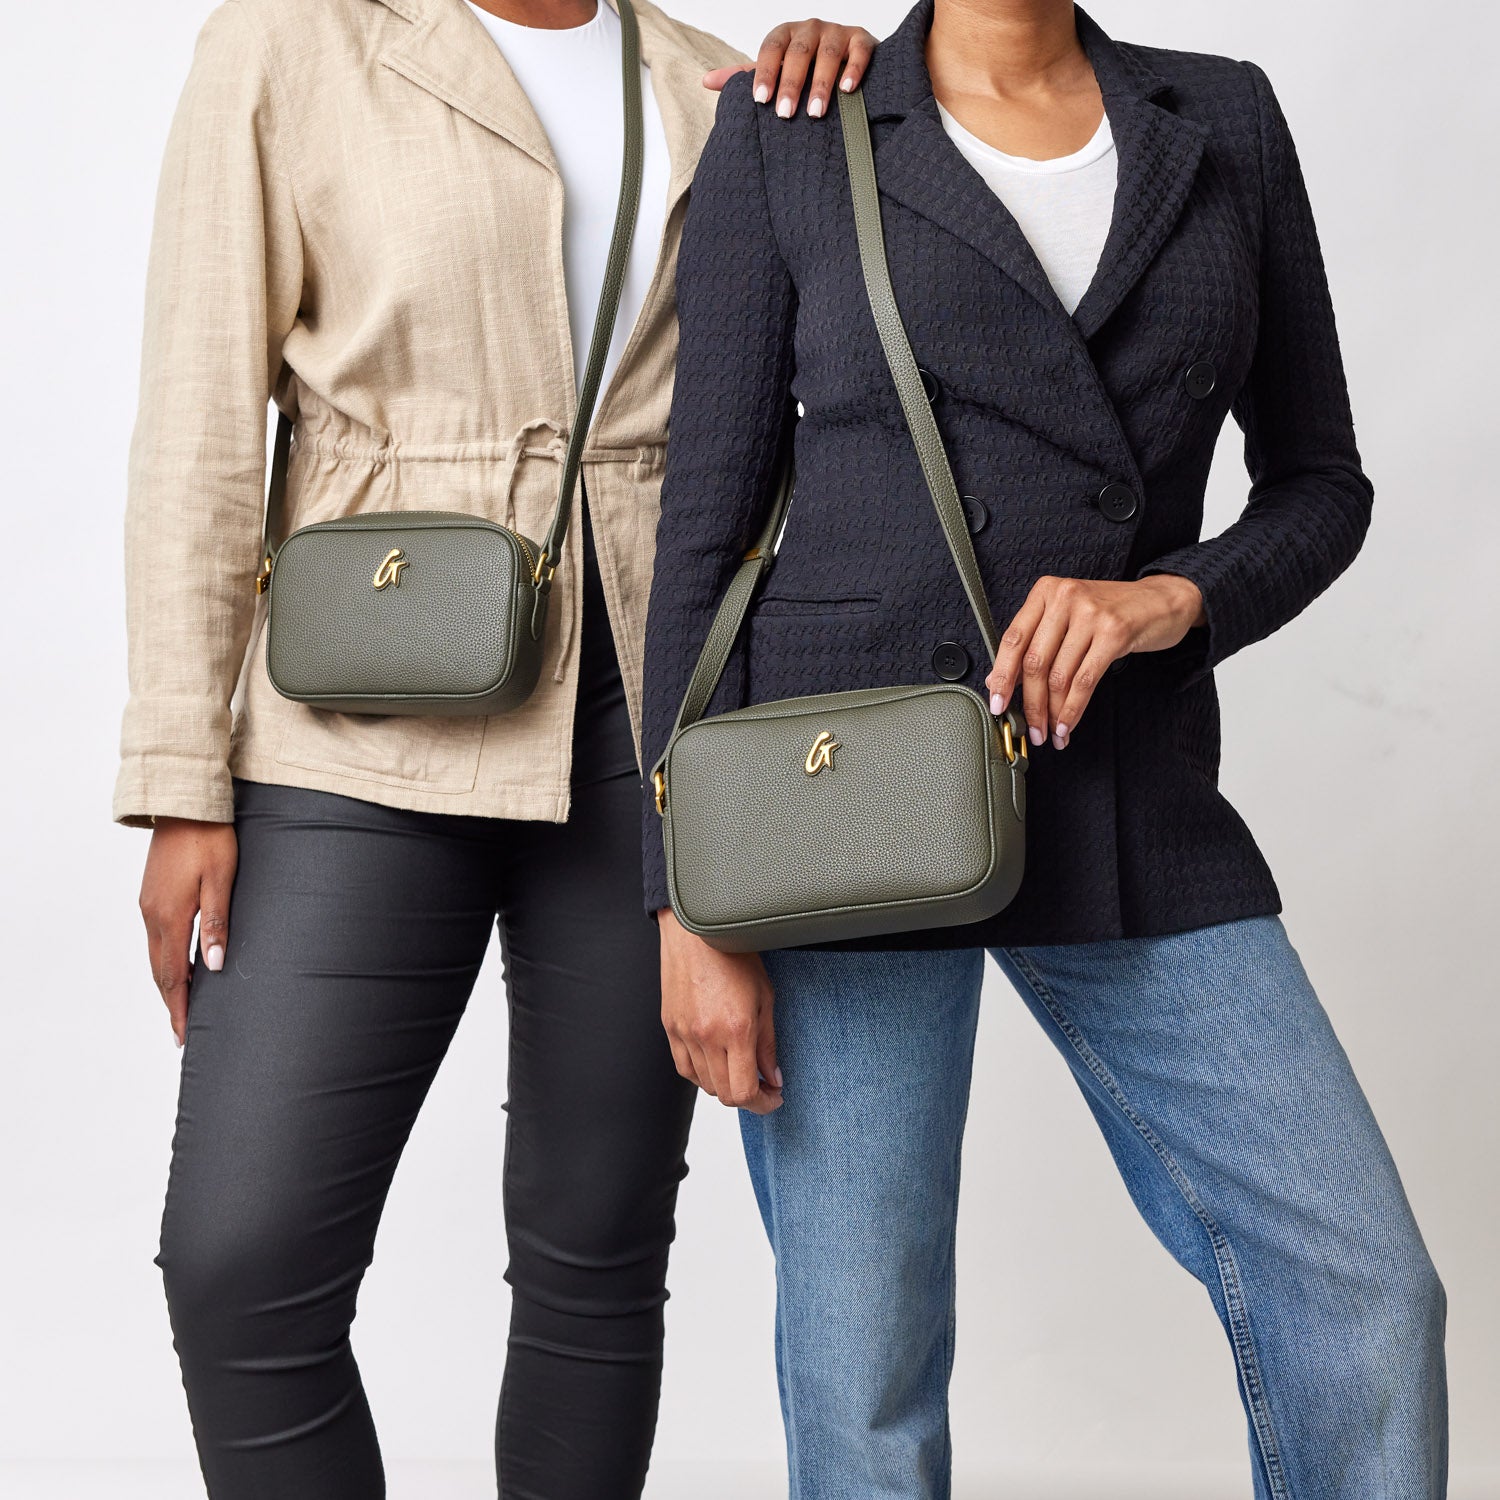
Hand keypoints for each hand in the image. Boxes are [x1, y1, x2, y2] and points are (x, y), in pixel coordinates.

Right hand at [138, 818, 237, 1045]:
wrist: (184, 804)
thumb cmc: (210, 838)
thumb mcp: (221, 880)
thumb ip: (217, 923)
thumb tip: (214, 966)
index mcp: (169, 916)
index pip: (173, 975)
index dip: (179, 1006)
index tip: (183, 1034)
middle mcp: (152, 914)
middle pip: (160, 971)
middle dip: (171, 1002)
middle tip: (182, 1031)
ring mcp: (148, 904)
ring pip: (156, 955)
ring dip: (168, 982)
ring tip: (182, 1006)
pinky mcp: (152, 894)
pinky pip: (156, 937)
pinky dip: (166, 959)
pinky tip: (179, 964)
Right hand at [659, 909, 782, 1113]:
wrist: (697, 932)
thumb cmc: (734, 956)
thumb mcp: (765, 997)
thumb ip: (768, 1043)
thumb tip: (774, 1077)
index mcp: (735, 1029)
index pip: (745, 1091)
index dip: (763, 1103)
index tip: (774, 1097)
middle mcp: (706, 1036)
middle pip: (725, 1094)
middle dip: (749, 1098)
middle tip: (764, 1087)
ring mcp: (684, 1034)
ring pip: (705, 1084)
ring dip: (726, 1085)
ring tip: (741, 1070)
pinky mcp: (670, 1028)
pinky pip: (684, 1068)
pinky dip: (702, 1075)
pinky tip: (716, 1064)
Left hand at [702, 19, 876, 119]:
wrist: (845, 64)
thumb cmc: (805, 71)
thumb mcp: (774, 72)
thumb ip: (745, 77)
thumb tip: (706, 81)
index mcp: (786, 35)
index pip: (771, 49)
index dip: (765, 73)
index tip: (760, 101)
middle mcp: (810, 29)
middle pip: (798, 52)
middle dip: (791, 84)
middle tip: (784, 114)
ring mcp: (837, 32)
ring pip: (828, 53)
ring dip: (820, 83)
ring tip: (814, 112)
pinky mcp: (862, 40)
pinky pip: (858, 51)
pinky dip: (853, 69)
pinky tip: (846, 89)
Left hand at [986, 573, 1205, 750]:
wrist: (1162, 600)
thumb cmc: (1112, 611)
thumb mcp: (1068, 618)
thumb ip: (1036, 643)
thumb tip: (999, 680)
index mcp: (1045, 591)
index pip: (1013, 639)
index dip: (1002, 676)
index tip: (998, 703)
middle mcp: (1065, 598)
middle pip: (1035, 662)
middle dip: (1030, 703)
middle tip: (1031, 729)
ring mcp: (1090, 613)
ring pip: (1059, 676)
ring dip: (1053, 712)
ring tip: (1052, 732)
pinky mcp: (1114, 632)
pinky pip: (1085, 681)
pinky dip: (1073, 709)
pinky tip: (1068, 724)